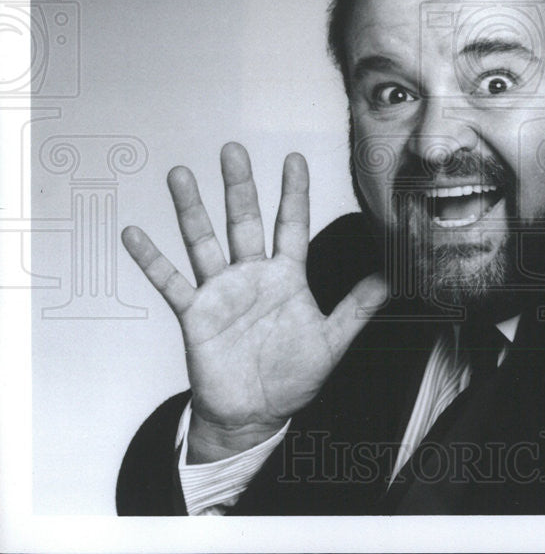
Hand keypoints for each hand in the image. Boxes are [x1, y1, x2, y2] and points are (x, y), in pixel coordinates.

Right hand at [122, 143, 385, 461]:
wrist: (254, 414)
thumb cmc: (292, 377)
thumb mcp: (332, 340)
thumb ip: (358, 307)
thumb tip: (391, 279)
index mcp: (286, 277)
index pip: (291, 225)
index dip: (293, 192)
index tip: (294, 158)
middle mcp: (252, 275)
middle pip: (244, 221)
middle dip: (239, 186)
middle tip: (232, 149)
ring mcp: (221, 291)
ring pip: (204, 241)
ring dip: (191, 209)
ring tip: (179, 175)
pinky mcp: (195, 313)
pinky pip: (170, 282)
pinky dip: (151, 259)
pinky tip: (135, 233)